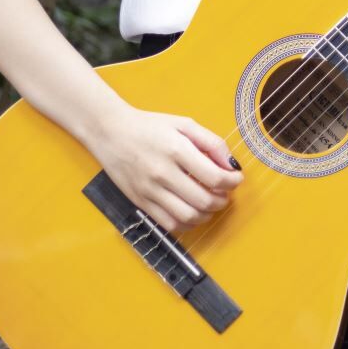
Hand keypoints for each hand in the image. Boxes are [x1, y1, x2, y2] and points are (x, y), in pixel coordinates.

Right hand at [85, 100, 243, 233]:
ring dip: (207, 215)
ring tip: (212, 204)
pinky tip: (193, 212)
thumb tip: (231, 163)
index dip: (232, 182)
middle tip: (226, 193)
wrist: (111, 133)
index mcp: (176, 150)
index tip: (236, 178)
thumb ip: (211, 142)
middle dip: (222, 200)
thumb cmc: (150, 126)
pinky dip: (187, 224)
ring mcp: (150, 191)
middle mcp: (163, 173)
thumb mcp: (184, 124)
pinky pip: (169, 224)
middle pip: (203, 200)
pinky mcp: (140, 203)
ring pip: (187, 217)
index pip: (213, 177)